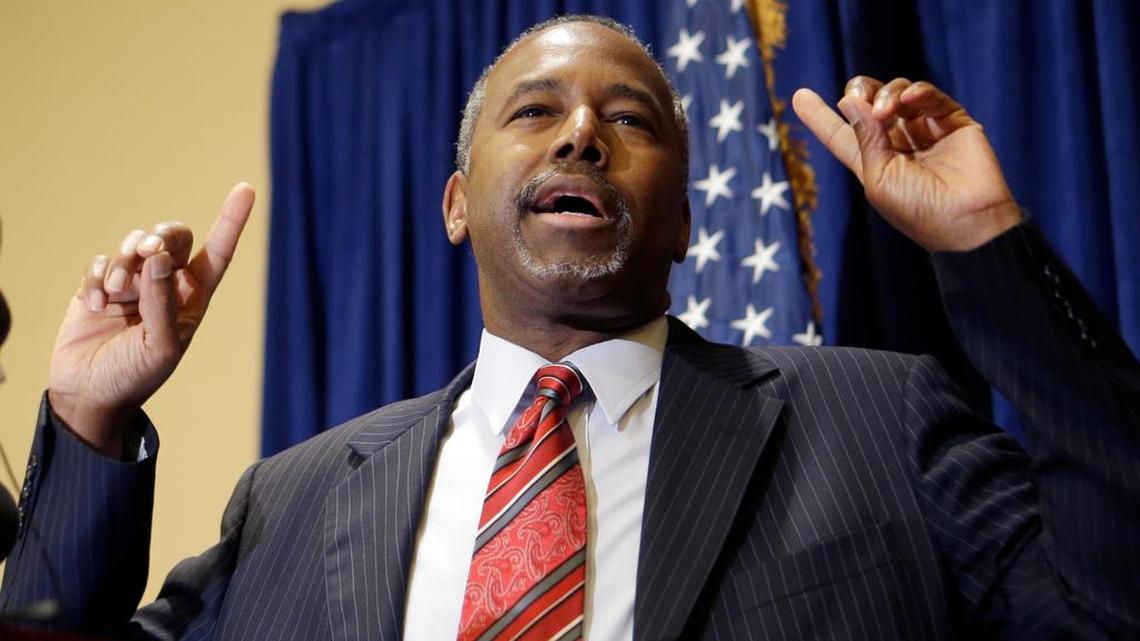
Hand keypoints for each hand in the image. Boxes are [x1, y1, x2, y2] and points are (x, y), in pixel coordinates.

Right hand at [47, 183, 254, 456]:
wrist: (90, 395)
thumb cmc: (135, 376)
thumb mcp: (160, 346)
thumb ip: (162, 302)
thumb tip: (159, 255)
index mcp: (193, 298)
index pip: (218, 253)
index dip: (231, 221)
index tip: (246, 189)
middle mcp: (166, 284)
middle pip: (173, 237)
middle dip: (161, 236)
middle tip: (147, 252)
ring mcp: (132, 283)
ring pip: (134, 245)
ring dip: (125, 262)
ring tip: (116, 294)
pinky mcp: (98, 285)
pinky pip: (101, 261)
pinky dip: (98, 277)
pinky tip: (97, 304)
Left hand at [792, 77, 1021, 251]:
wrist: (967, 221)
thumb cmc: (918, 210)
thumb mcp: (879, 178)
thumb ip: (865, 139)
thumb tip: (849, 100)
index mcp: (872, 163)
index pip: (840, 135)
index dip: (820, 116)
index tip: (799, 95)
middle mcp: (896, 144)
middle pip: (869, 102)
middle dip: (861, 91)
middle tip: (858, 97)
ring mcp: (925, 131)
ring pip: (898, 93)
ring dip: (887, 94)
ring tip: (886, 111)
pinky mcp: (953, 122)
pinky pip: (930, 97)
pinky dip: (918, 91)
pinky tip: (909, 99)